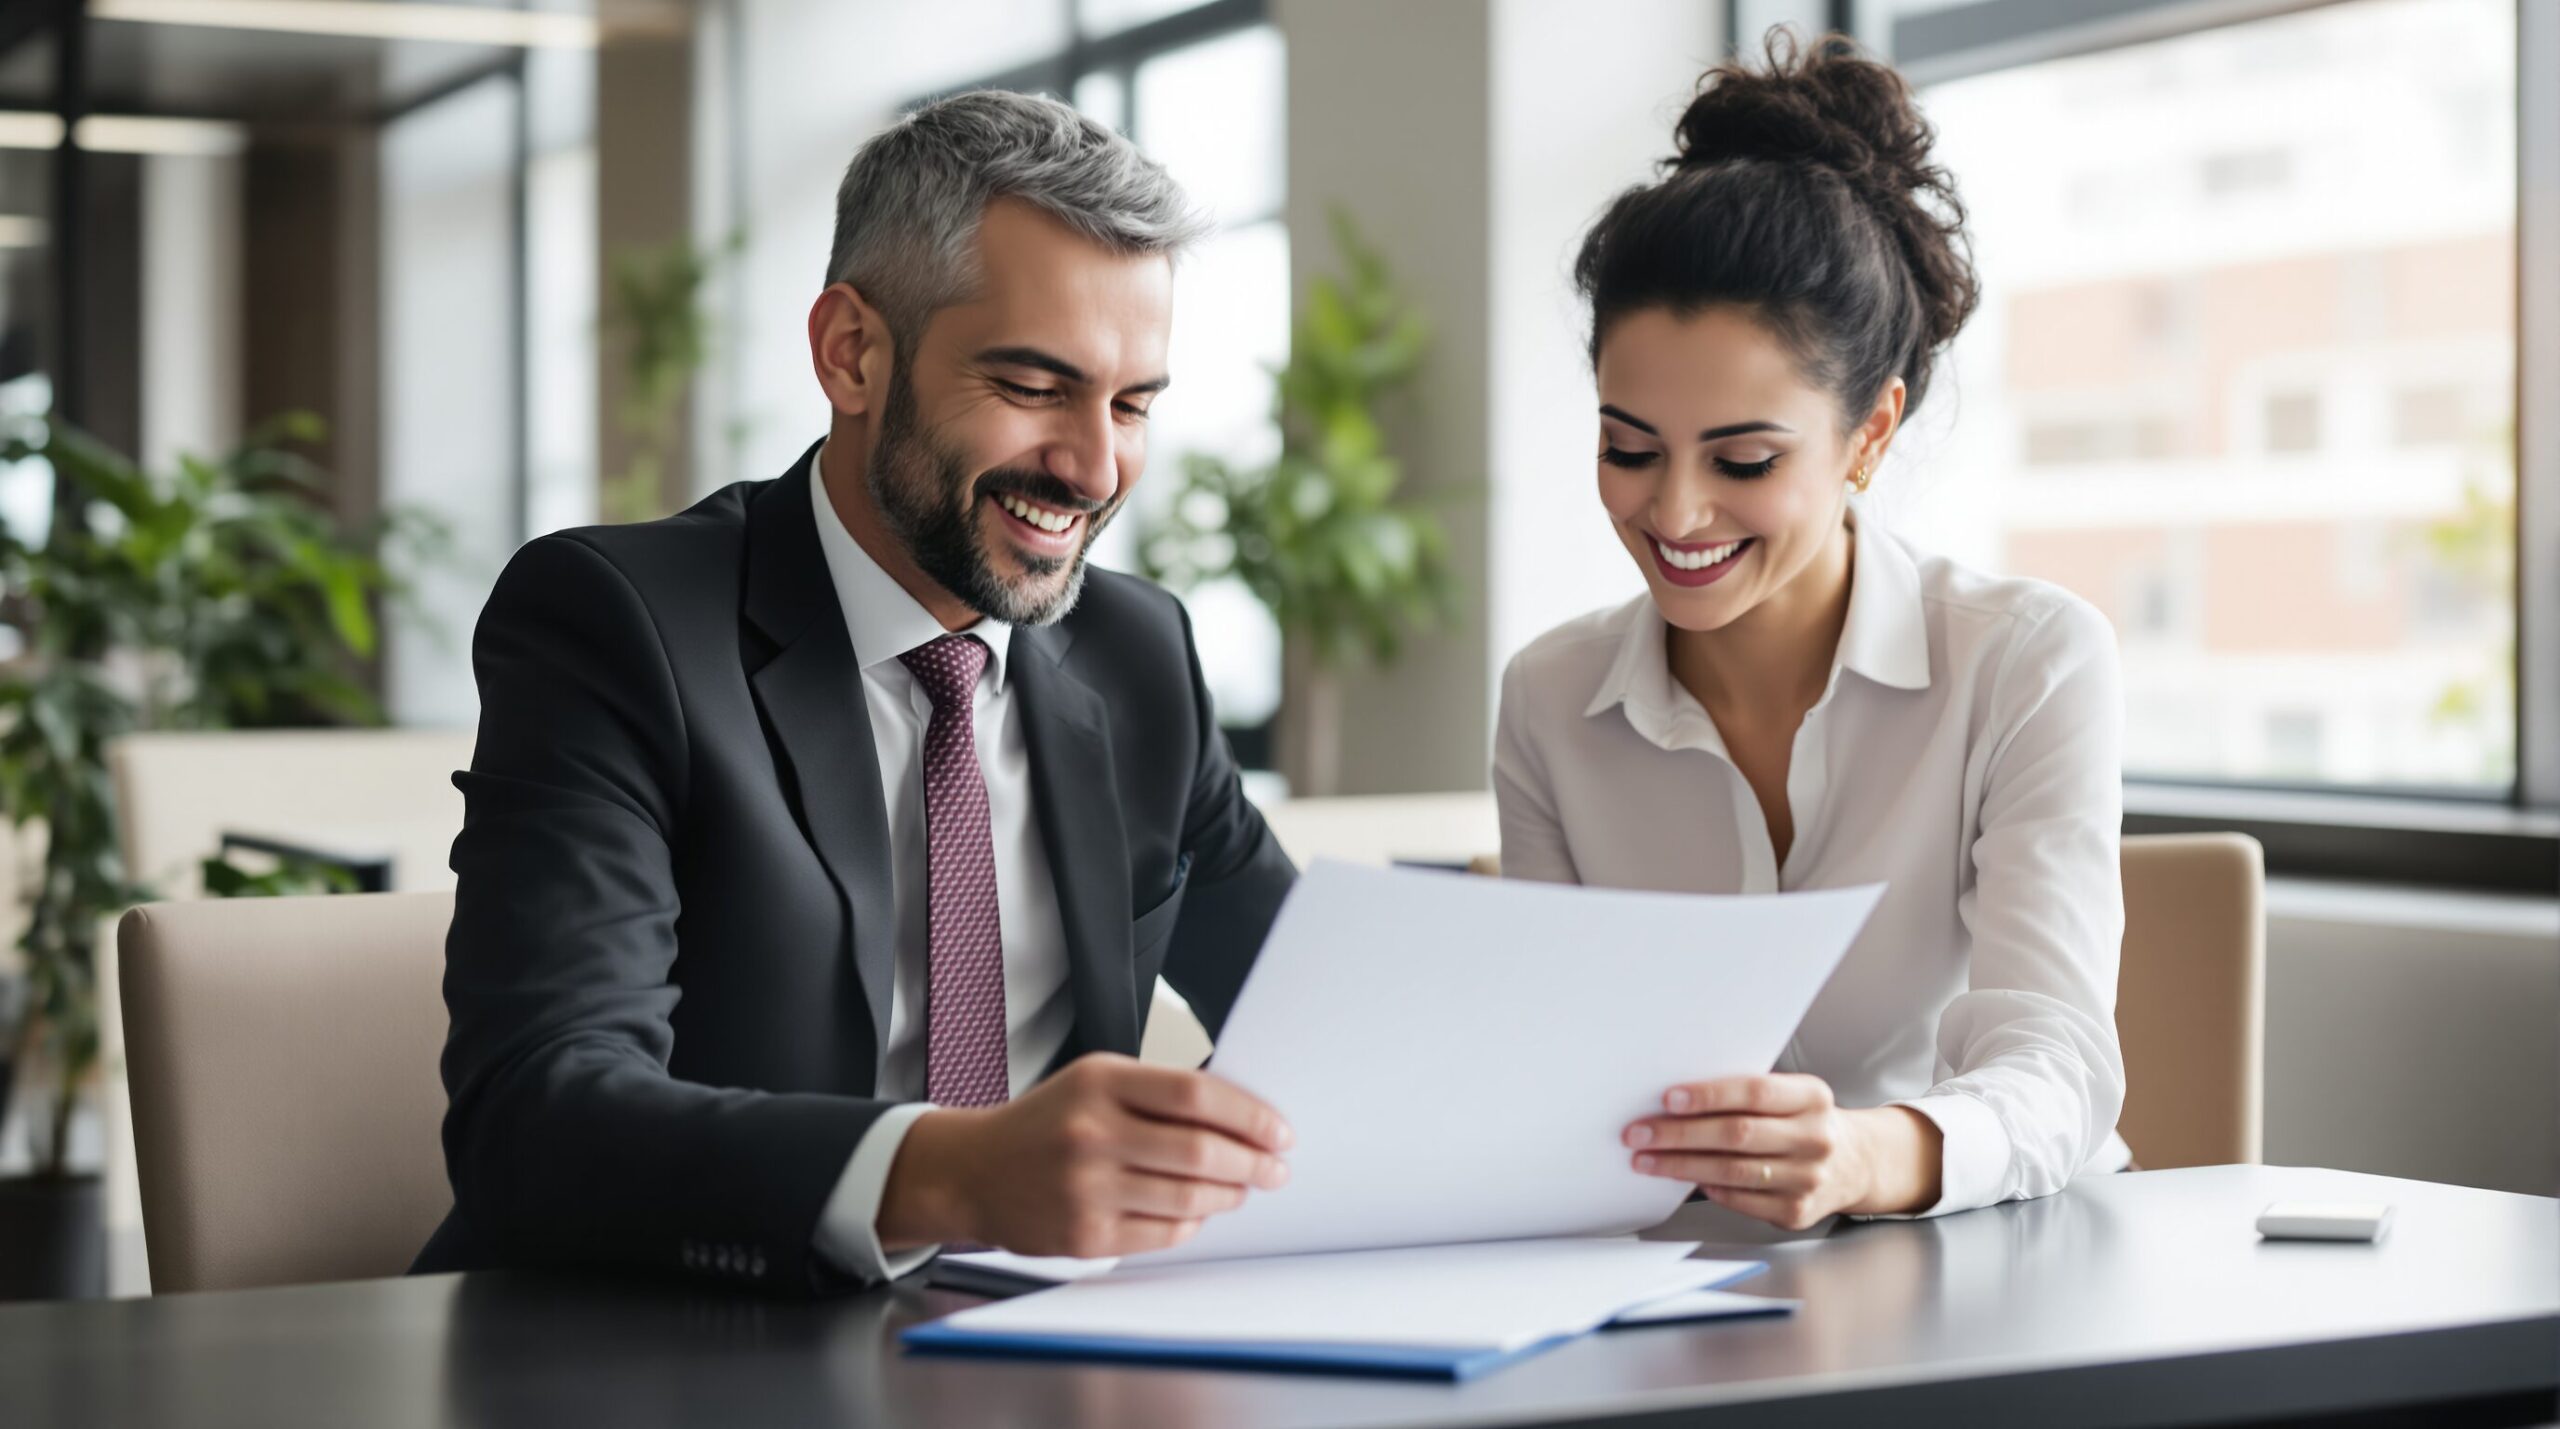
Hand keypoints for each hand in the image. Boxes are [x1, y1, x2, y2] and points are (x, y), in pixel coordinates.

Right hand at [878, 1052, 1292, 1258]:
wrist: (974, 1171)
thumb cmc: (1047, 1123)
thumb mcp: (1095, 1082)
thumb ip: (1159, 1093)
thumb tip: (1241, 1119)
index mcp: (1100, 1082)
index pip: (1196, 1095)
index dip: (1249, 1116)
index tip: (1278, 1131)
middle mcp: (1091, 1133)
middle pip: (1200, 1151)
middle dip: (1252, 1163)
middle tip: (1274, 1169)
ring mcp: (1086, 1188)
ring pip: (1188, 1198)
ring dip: (1228, 1196)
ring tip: (1240, 1189)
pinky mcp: (1084, 1235)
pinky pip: (1163, 1233)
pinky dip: (1191, 1223)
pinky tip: (1196, 1212)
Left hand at [1623, 1074, 1941, 1228]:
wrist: (1855, 1163)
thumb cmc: (1803, 1122)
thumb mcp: (1790, 1096)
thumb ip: (1746, 1095)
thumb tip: (1676, 1099)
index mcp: (1812, 1098)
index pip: (1754, 1092)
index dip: (1709, 1095)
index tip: (1667, 1098)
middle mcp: (1815, 1138)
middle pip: (1737, 1134)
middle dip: (1679, 1134)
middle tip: (1638, 1132)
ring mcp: (1809, 1178)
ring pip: (1733, 1171)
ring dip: (1681, 1165)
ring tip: (1646, 1159)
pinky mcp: (1797, 1212)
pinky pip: (1741, 1199)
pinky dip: (1708, 1188)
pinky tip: (1685, 1179)